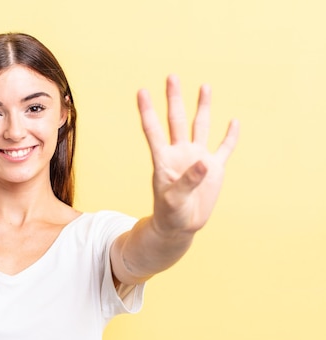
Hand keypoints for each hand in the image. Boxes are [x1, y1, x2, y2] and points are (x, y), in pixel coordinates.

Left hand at [137, 75, 238, 236]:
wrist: (180, 226)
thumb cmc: (170, 213)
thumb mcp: (173, 199)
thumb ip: (187, 181)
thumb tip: (204, 163)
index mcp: (164, 159)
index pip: (153, 130)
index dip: (147, 111)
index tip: (141, 91)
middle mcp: (180, 153)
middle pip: (177, 120)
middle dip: (174, 99)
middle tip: (171, 76)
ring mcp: (198, 159)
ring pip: (201, 126)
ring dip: (203, 107)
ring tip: (204, 86)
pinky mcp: (215, 169)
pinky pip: (224, 148)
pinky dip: (230, 136)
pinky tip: (234, 121)